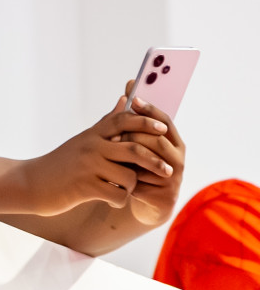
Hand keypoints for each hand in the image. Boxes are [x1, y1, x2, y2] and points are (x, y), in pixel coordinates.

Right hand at [20, 98, 173, 215]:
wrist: (32, 183)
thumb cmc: (62, 162)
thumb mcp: (84, 140)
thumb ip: (106, 123)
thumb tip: (124, 99)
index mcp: (92, 134)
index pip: (122, 120)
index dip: (145, 121)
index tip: (163, 127)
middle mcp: (91, 147)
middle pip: (133, 148)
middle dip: (154, 161)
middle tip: (168, 171)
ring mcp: (88, 166)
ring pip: (129, 176)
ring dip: (132, 186)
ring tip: (123, 188)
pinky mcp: (85, 187)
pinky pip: (118, 195)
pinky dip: (120, 200)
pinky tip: (112, 198)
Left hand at [121, 96, 185, 225]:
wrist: (143, 202)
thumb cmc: (137, 166)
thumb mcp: (134, 143)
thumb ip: (130, 118)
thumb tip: (128, 87)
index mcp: (173, 143)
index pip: (165, 122)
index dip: (151, 109)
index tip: (133, 99)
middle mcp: (177, 159)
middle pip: (156, 139)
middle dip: (133, 135)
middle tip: (112, 136)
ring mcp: (173, 179)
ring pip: (149, 161)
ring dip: (128, 156)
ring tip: (110, 155)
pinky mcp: (165, 198)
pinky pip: (141, 184)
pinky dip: (125, 179)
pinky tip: (111, 177)